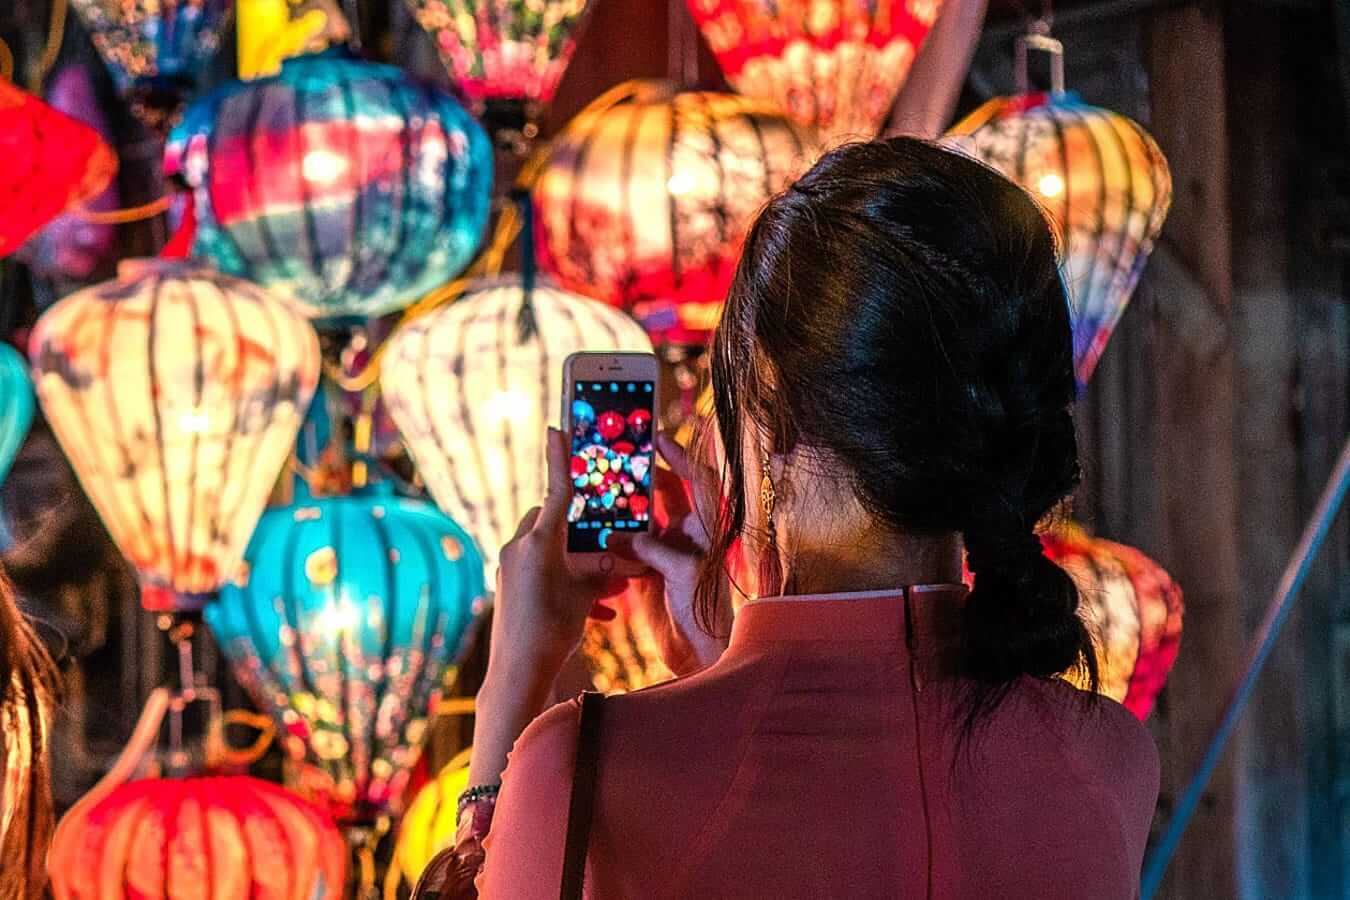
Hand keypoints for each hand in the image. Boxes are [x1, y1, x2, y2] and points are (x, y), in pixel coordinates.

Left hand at [470, 427, 626, 788]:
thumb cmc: (553, 630)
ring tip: (611, 584)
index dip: (560, 459)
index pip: (556, 491)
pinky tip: (597, 610)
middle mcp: (520, 548)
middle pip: (553, 520)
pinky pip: (542, 572)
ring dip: (578, 561)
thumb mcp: (586, 595)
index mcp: (540, 541)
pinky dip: (566, 582)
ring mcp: (511, 567)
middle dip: (581, 529)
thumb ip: (602, 570)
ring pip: (550, 549)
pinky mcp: (509, 586)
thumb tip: (620, 560)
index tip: (556, 428)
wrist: (517, 672)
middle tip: (608, 539)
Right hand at [611, 432, 730, 674]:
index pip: (697, 481)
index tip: (658, 439)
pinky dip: (614, 541)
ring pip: (643, 520)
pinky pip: (629, 547)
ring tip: (599, 494)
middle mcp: (688, 536)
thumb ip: (655, 549)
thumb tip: (620, 535)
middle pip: (664, 495)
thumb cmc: (705, 614)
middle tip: (615, 462)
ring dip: (623, 510)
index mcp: (706, 529)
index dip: (680, 457)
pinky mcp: (649, 572)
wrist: (698, 654)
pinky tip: (595, 535)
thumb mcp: (683, 574)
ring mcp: (667, 553)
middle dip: (641, 479)